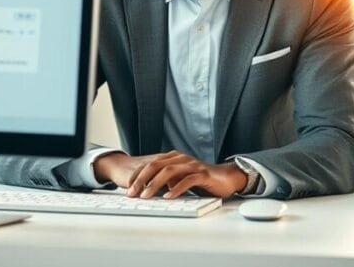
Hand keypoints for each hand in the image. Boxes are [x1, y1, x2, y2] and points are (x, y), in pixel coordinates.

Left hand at [93, 150, 246, 198]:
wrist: (226, 178)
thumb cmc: (201, 180)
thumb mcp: (179, 179)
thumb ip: (166, 182)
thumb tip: (147, 191)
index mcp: (174, 157)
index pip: (151, 164)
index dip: (137, 175)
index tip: (127, 187)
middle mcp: (181, 159)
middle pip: (156, 165)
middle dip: (141, 179)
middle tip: (131, 193)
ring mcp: (192, 165)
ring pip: (169, 171)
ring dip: (155, 184)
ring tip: (146, 196)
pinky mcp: (203, 174)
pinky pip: (187, 180)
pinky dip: (176, 189)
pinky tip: (168, 197)